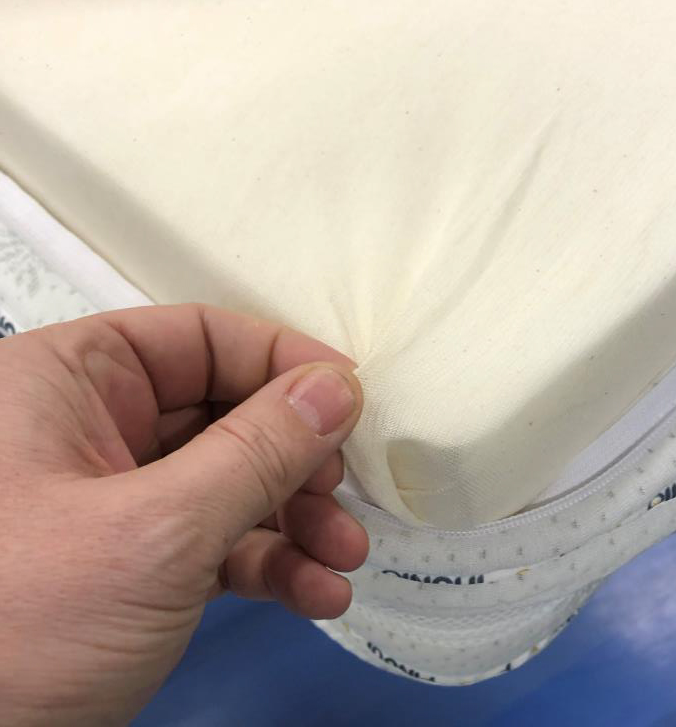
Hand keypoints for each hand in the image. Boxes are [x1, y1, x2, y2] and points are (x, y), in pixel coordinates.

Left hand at [0, 304, 366, 726]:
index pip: (199, 338)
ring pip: (226, 482)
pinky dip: (266, 564)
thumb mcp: (157, 532)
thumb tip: (338, 387)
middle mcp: (88, 428)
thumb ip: (258, 451)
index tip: (353, 398)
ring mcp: (108, 501)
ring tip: (343, 557)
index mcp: (69, 379)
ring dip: (295, 519)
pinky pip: (212, 542)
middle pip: (224, 413)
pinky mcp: (126, 566)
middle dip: (296, 459)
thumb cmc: (23, 627)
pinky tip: (314, 595)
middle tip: (344, 494)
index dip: (282, 361)